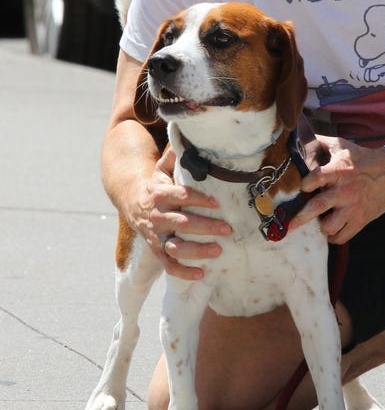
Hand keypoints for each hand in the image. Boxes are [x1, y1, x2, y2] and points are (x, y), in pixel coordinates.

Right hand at [135, 148, 231, 279]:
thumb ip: (173, 156)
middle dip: (205, 227)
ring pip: (175, 246)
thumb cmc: (157, 186)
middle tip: (228, 229)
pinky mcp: (156, 250)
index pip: (181, 195)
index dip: (199, 199)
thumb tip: (184, 135)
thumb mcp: (162, 169)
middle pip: (182, 223)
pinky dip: (182, 272)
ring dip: (197, 251)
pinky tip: (201, 274)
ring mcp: (156, 235)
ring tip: (218, 251)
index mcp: (160, 193)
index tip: (218, 203)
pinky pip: (168, 264)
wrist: (132, 202)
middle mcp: (157, 215)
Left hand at [290, 135, 384, 243]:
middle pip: (318, 206)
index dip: (305, 184)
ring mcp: (353, 208)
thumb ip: (318, 142)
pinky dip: (334, 236)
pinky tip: (332, 228)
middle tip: (288, 225)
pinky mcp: (361, 220)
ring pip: (329, 226)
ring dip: (321, 225)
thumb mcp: (341, 145)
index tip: (302, 187)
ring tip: (321, 219)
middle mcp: (345, 191)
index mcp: (339, 170)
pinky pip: (343, 237)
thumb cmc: (362, 159)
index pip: (316, 178)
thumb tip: (297, 138)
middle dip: (300, 217)